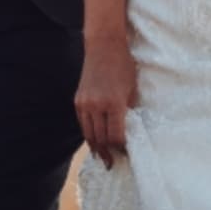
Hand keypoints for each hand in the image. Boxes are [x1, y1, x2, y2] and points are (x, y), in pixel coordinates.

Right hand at [75, 34, 139, 169]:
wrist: (104, 46)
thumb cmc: (124, 65)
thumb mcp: (132, 89)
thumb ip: (129, 111)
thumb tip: (128, 131)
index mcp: (113, 103)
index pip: (116, 136)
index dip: (121, 148)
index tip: (127, 154)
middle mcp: (96, 105)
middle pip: (101, 139)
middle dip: (109, 153)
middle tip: (114, 163)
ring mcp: (84, 103)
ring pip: (89, 134)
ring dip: (97, 148)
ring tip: (104, 158)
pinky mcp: (78, 100)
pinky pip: (83, 124)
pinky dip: (89, 135)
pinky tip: (95, 142)